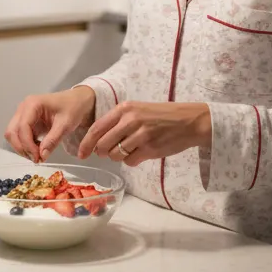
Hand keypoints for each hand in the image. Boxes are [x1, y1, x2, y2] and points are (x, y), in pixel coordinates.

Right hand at [4, 86, 95, 162]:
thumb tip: (42, 156)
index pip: (22, 127)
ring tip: (37, 155)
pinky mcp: (26, 121)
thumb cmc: (73, 108)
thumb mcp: (66, 124)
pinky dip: (25, 145)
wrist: (77, 101)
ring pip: (13, 134)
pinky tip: (37, 149)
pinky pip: (19, 136)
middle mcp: (23, 108)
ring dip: (22, 147)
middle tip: (36, 159)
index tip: (38, 157)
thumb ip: (53, 140)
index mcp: (32, 104)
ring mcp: (23, 114)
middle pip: (12, 131)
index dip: (27, 145)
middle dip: (22, 147)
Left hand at [77, 101, 211, 166]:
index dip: (86, 143)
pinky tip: (142, 153)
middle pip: (103, 144)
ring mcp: (140, 135)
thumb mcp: (139, 110)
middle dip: (102, 152)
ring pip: (115, 155)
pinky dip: (133, 160)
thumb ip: (119, 121)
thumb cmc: (163, 116)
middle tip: (108, 152)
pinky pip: (130, 161)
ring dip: (120, 156)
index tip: (81, 153)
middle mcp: (130, 121)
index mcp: (125, 109)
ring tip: (132, 149)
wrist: (190, 121)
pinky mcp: (150, 149)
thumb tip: (99, 140)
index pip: (97, 128)